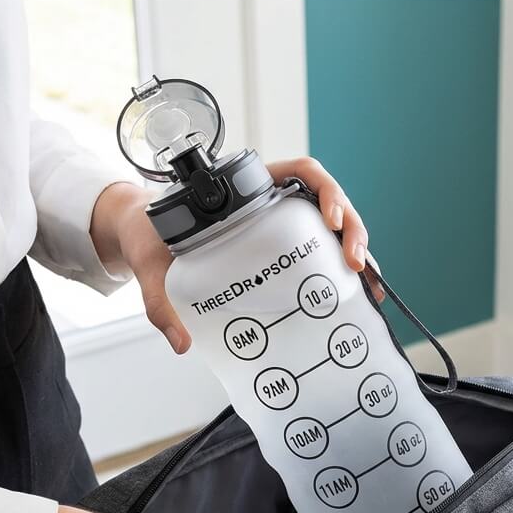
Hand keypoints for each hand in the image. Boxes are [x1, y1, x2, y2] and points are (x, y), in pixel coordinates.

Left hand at [90, 157, 382, 354]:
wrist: (144, 238)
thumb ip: (160, 300)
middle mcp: (274, 203)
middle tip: (355, 262)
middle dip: (352, 230)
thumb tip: (181, 341)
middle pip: (329, 203)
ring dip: (357, 252)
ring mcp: (284, 226)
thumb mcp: (152, 263)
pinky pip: (323, 252)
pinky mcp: (286, 249)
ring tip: (368, 284)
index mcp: (249, 188)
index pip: (302, 171)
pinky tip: (359, 294)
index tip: (330, 217)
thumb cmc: (151, 236)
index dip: (325, 190)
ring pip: (334, 229)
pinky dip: (344, 271)